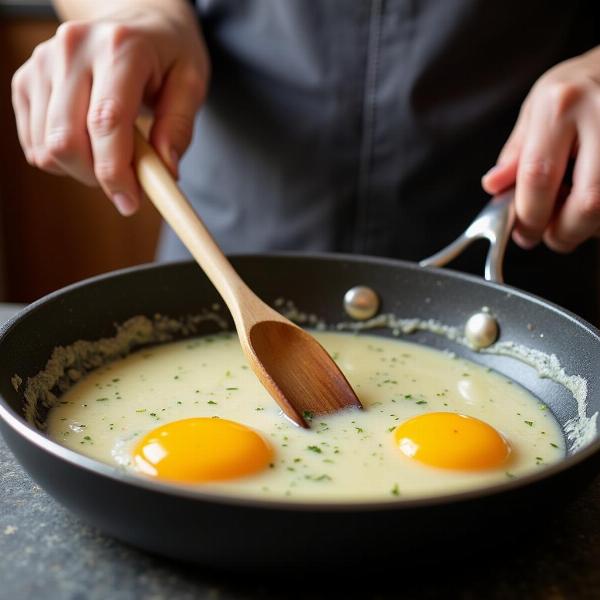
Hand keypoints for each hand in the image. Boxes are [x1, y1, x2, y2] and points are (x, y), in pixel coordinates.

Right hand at [11, 4, 208, 214]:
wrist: (134, 17)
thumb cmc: (168, 54)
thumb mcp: (192, 83)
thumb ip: (180, 127)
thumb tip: (164, 172)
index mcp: (120, 48)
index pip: (106, 121)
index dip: (115, 172)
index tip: (130, 202)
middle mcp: (72, 49)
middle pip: (66, 140)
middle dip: (97, 178)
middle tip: (127, 183)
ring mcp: (42, 62)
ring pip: (46, 148)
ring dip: (80, 170)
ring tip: (110, 156)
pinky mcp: (25, 80)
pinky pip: (34, 144)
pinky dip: (61, 160)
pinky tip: (88, 145)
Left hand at [482, 46, 599, 252]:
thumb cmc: (577, 88)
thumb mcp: (537, 109)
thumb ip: (516, 153)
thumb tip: (494, 187)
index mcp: (560, 106)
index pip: (538, 177)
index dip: (528, 217)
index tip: (524, 234)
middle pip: (588, 201)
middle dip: (566, 232)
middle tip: (552, 236)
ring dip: (589, 227)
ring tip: (573, 217)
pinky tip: (592, 206)